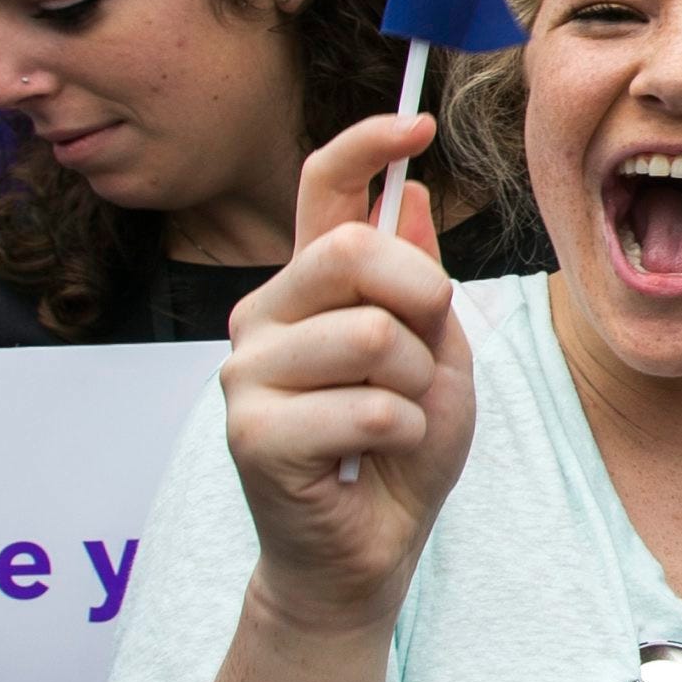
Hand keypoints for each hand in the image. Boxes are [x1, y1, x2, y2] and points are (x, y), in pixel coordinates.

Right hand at [219, 114, 475, 634]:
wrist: (366, 556)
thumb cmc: (399, 455)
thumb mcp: (435, 358)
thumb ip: (420, 284)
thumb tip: (413, 197)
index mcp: (306, 288)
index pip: (320, 191)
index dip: (366, 146)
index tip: (417, 126)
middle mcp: (263, 316)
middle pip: (353, 250)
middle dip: (422, 299)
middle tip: (424, 357)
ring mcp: (246, 373)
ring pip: (371, 334)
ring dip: (415, 385)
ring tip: (393, 424)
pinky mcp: (252, 433)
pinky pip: (368, 407)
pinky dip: (402, 435)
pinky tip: (376, 460)